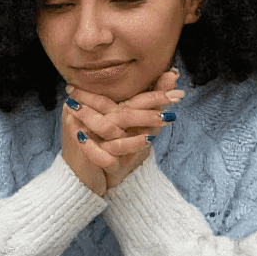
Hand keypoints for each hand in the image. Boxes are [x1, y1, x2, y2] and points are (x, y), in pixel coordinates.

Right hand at [61, 68, 184, 194]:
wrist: (82, 181)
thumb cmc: (107, 151)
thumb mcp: (130, 127)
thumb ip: (148, 103)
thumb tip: (172, 74)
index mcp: (90, 102)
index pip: (123, 94)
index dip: (150, 90)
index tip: (174, 85)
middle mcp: (82, 112)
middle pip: (120, 106)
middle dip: (151, 101)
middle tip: (175, 98)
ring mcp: (81, 129)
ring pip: (115, 122)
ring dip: (143, 120)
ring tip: (166, 119)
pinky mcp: (83, 148)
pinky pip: (110, 146)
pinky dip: (130, 143)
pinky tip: (148, 141)